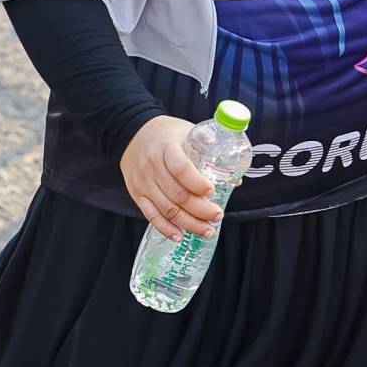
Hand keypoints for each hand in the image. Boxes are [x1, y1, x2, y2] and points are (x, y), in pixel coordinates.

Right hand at [120, 115, 224, 241]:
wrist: (132, 135)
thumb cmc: (165, 134)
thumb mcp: (187, 130)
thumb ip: (209, 150)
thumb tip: (234, 178)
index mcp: (166, 148)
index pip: (180, 168)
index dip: (197, 182)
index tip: (211, 191)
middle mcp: (152, 167)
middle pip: (177, 194)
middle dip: (200, 209)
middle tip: (217, 215)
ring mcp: (143, 183)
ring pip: (167, 209)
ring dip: (189, 223)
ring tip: (207, 230)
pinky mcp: (137, 194)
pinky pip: (151, 215)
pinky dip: (166, 228)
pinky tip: (180, 236)